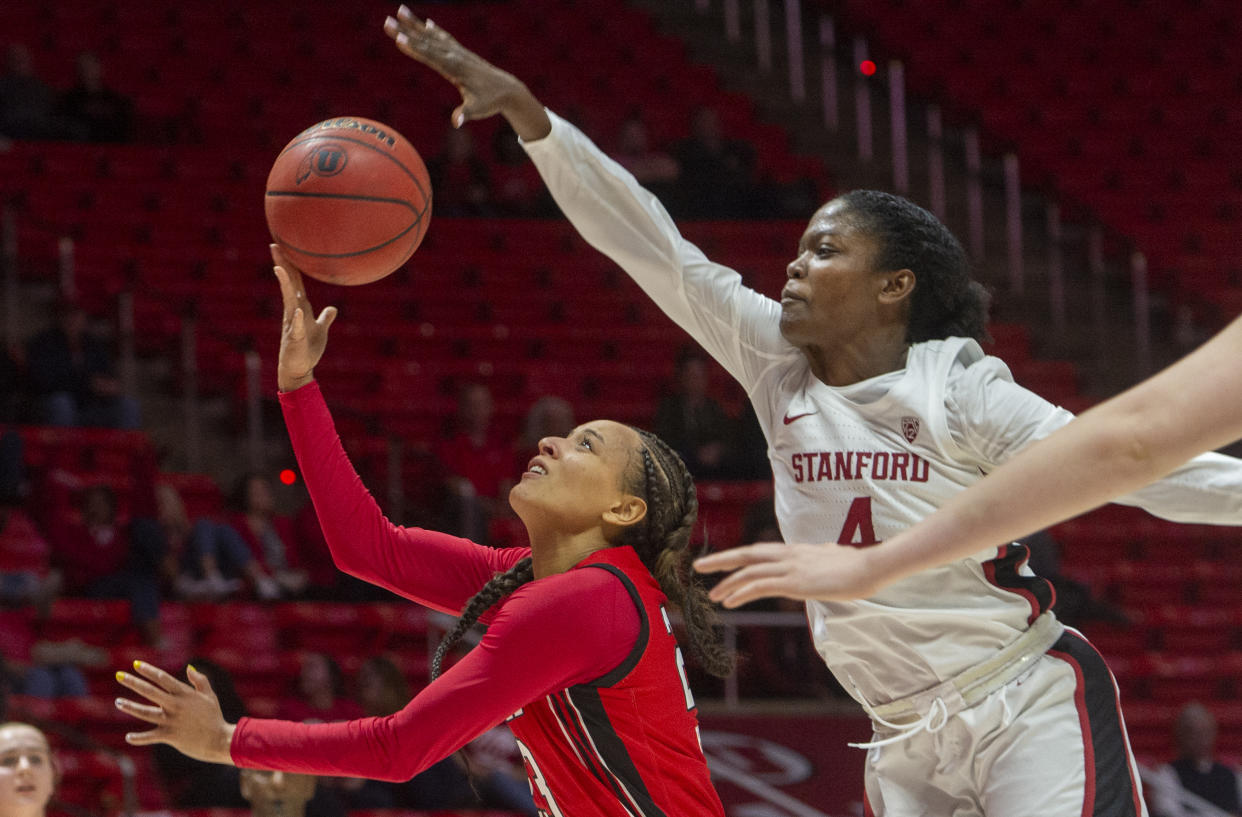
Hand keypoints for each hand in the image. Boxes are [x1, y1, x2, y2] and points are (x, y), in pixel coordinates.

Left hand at [114, 661, 235, 764]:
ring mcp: (172, 721)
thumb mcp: (209, 695)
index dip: (149, 671)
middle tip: (119, 675)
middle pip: (151, 691)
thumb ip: (200, 680)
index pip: (163, 678)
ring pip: (146, 713)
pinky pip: (150, 737)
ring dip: (130, 707)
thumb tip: (188, 667)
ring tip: (118, 702)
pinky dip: (139, 738)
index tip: (136, 664)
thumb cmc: (214, 717)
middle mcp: (176, 705)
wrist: (219, 740)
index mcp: (185, 694)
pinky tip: (128, 737)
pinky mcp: (170, 736)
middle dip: (134, 682)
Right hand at [273, 244, 337, 391]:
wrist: (299, 368)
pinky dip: (298, 319)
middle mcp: (294, 312)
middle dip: (283, 266)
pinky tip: (298, 311)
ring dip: (286, 286)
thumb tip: (333, 308)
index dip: (291, 265)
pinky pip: (297, 327)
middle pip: (289, 285)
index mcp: (300, 308)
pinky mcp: (295, 339)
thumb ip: (325, 318)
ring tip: (281, 269)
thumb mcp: (320, 330)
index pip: (296, 282)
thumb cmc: (308, 348)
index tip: (283, 247)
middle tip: (275, 246)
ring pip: (289, 302)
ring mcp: (293, 324)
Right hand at [383, 5, 549, 139]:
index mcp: (455, 68)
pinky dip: (435, 31)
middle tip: (387, 22)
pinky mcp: (462, 53)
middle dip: (406, 32)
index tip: (399, 39)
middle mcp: (455, 56)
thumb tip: (456, 123)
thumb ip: (465, 114)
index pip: (430, 56)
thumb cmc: (491, 102)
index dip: (414, 48)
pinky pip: (445, 39)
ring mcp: (459, 52)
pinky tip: (427, 23)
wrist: (508, 90)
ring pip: (433, 36)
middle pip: (426, 42)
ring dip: (416, 24)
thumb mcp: (478, 110)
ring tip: (400, 10)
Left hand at [692, 542, 886, 606]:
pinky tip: (730, 601)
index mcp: (795, 550)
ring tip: (713, 596)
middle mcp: (788, 555)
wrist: (870, 567)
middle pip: (747, 554)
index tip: (721, 562)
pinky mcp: (795, 582)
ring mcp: (790, 567)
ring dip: (728, 583)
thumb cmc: (856, 565)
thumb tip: (821, 558)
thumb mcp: (831, 558)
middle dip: (721, 561)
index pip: (759, 551)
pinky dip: (741, 592)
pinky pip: (760, 585)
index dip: (738, 556)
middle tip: (699, 567)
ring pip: (749, 571)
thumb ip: (820, 558)